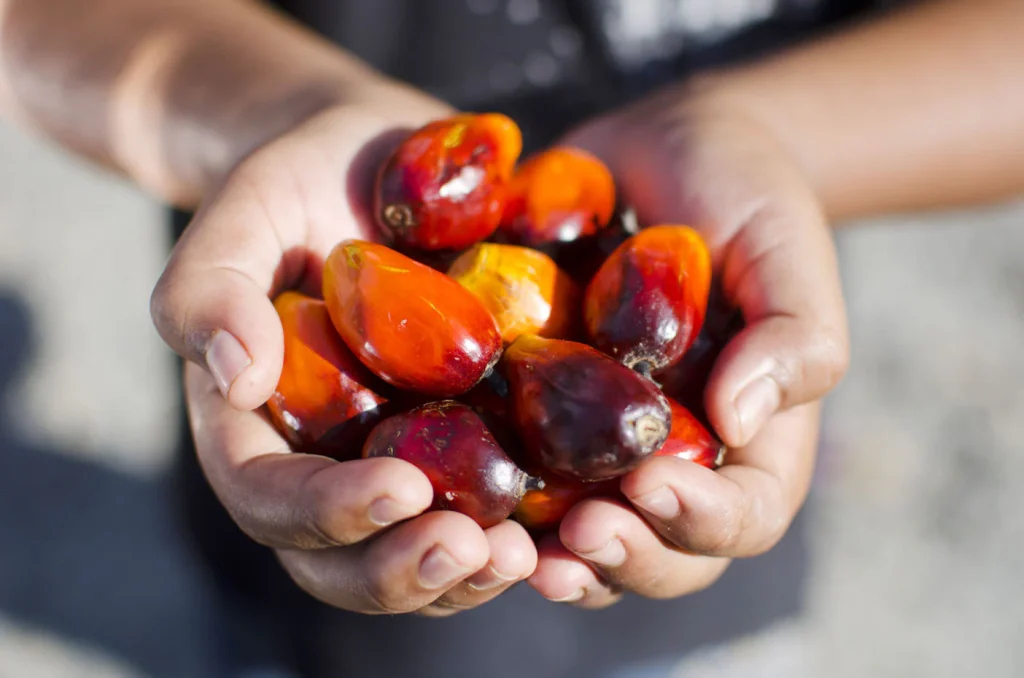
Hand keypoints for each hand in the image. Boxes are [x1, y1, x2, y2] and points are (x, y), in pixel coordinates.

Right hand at [151, 90, 537, 615]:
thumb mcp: (246, 211)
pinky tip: (578, 515)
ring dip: (469, 575)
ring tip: (526, 553)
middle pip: (346, 562)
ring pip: (421, 558)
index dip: (328, 514)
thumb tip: (234, 379)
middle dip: (404, 571)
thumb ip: (210, 285)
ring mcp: (404, 459)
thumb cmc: (303, 183)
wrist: (382, 160)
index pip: (271, 500)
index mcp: (260, 427)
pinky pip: (492, 511)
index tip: (402, 487)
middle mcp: (330, 464)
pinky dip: (528, 531)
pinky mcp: (472, 443)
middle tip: (475, 549)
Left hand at [528, 82, 848, 606]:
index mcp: (749, 439)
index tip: (649, 484)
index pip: (742, 515)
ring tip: (507, 551)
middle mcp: (674, 459)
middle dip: (621, 557)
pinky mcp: (534, 413)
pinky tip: (447, 489)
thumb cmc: (740, 192)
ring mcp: (599, 446)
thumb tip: (738, 423)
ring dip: (552, 559)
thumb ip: (793, 335)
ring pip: (582, 539)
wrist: (656, 148)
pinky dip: (487, 499)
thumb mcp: (783, 247)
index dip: (701, 520)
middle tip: (574, 536)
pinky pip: (511, 475)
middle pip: (660, 552)